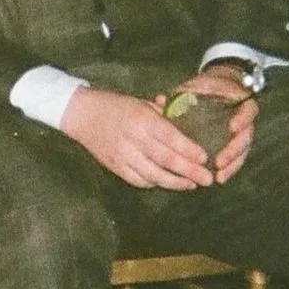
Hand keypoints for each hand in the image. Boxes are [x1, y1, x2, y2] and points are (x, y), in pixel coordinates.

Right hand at [60, 86, 214, 189]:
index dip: (189, 150)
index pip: (170, 138)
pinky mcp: (114, 166)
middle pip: (166, 160)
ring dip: (175, 182)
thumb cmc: (115, 105)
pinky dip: (154, 183)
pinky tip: (166, 182)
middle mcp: (133, 139)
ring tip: (191, 185)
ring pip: (153, 175)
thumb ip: (164, 114)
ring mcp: (123, 155)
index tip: (205, 158)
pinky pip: (138, 180)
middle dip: (189, 171)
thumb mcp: (141, 102)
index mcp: (142, 119)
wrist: (81, 113)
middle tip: (208, 179)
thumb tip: (187, 122)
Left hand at [162, 69, 258, 183]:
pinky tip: (219, 179)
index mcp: (241, 102)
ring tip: (219, 177)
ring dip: (232, 165)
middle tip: (219, 162)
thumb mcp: (198, 85)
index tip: (233, 127)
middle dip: (234, 151)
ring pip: (242, 152)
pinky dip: (229, 168)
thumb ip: (183, 92)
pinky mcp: (235, 143)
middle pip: (247, 137)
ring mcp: (242, 133)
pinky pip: (236, 158)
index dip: (243, 119)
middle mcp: (245, 120)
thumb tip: (160, 100)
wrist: (221, 87)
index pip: (249, 110)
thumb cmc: (208, 86)